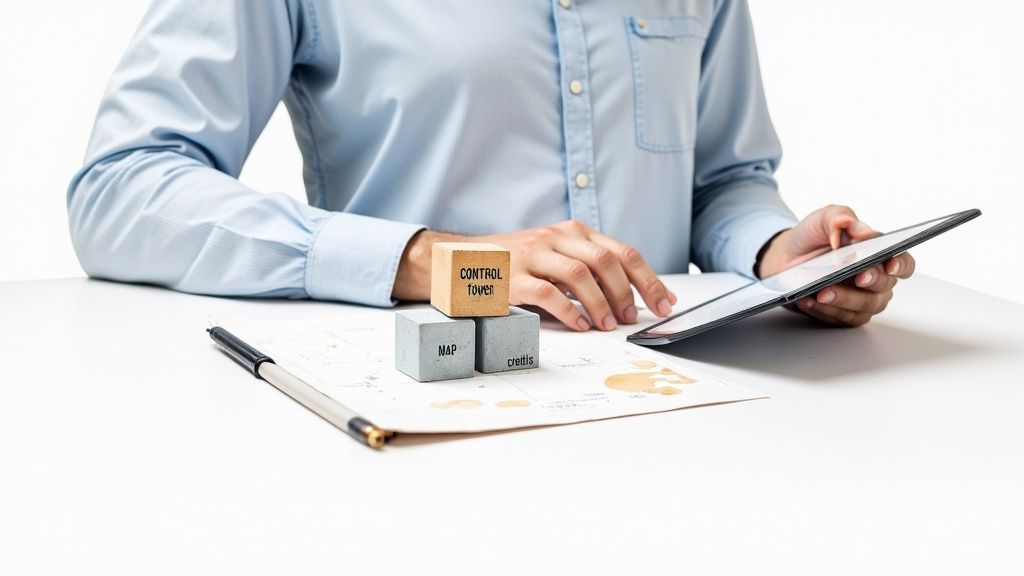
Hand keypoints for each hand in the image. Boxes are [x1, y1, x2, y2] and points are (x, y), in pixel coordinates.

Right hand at [392, 221, 677, 330]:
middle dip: (628, 292)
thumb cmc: (512, 265)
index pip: (622, 251)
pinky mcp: (513, 276)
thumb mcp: (553, 257)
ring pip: (580, 273)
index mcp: (572, 232)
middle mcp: (556, 238)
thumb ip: (585, 270)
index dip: (648, 279)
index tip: (664, 304)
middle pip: (607, 260)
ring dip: (601, 302)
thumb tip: (629, 298)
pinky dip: (569, 311)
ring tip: (608, 325)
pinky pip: (548, 293)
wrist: (458, 261)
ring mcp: (533, 255)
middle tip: (633, 318)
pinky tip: (579, 325)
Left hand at [756, 204, 915, 326]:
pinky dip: (826, 310)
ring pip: (865, 306)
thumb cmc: (812, 236)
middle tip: (857, 277)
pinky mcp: (844, 314)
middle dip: (872, 281)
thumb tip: (862, 230)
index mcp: (878, 253)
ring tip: (822, 292)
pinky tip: (809, 299)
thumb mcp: (824, 219)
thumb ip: (842, 218)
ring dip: (844, 299)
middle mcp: (875, 279)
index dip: (901, 265)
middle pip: (885, 286)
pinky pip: (843, 318)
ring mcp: (861, 299)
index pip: (903, 263)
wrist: (785, 256)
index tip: (890, 264)